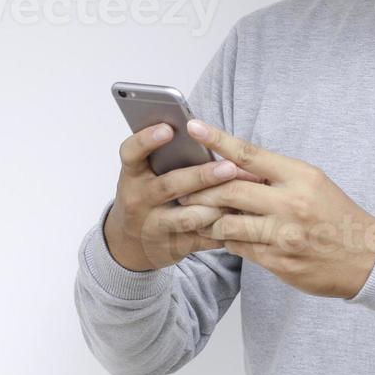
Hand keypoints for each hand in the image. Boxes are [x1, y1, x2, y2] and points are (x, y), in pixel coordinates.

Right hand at [104, 123, 260, 271]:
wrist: (131, 242)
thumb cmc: (147, 194)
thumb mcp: (145, 173)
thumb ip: (166, 156)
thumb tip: (202, 130)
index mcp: (132, 175)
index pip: (131, 153)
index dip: (147, 140)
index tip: (169, 128)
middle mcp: (139, 200)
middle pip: (170, 186)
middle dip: (202, 176)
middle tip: (229, 167)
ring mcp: (155, 226)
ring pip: (188, 217)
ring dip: (217, 206)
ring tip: (243, 193)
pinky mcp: (174, 246)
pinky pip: (203, 238)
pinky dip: (224, 227)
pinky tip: (243, 215)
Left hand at [181, 119, 374, 298]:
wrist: (365, 256)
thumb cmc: (335, 213)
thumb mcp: (312, 182)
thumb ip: (275, 174)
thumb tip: (232, 164)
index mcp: (300, 177)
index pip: (250, 154)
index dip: (218, 139)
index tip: (195, 127)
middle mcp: (291, 204)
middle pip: (230, 189)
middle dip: (201, 189)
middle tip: (182, 187)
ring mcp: (284, 235)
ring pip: (227, 223)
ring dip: (210, 218)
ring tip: (200, 214)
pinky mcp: (278, 262)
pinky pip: (238, 248)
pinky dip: (227, 239)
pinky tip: (226, 235)